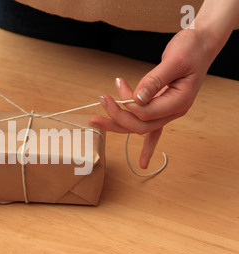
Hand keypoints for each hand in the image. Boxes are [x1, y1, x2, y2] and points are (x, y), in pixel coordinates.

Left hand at [89, 29, 213, 168]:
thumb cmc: (191, 49)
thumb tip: (137, 98)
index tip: (119, 86)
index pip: (147, 113)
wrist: (201, 45)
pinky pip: (151, 129)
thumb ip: (155, 81)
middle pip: (140, 125)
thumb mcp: (174, 60)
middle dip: (117, 116)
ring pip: (139, 126)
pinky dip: (147, 146)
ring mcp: (167, 111)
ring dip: (118, 122)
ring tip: (96, 116)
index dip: (129, 105)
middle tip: (101, 99)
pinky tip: (143, 163)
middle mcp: (173, 111)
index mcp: (179, 102)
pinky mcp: (161, 107)